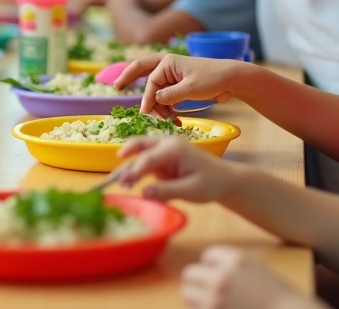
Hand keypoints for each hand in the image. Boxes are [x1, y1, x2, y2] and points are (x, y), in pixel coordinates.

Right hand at [114, 53, 243, 118]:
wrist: (233, 80)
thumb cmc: (213, 79)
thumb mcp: (190, 88)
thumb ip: (170, 95)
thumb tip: (153, 101)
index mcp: (168, 62)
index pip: (151, 82)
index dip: (148, 99)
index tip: (147, 114)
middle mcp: (168, 67)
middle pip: (143, 71)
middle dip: (129, 78)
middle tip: (116, 86)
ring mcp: (174, 76)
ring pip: (157, 90)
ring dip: (158, 106)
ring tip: (165, 120)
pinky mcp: (180, 86)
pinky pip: (167, 97)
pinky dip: (167, 108)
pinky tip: (173, 119)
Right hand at [115, 136, 236, 202]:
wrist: (224, 180)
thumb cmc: (211, 183)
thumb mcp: (191, 190)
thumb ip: (167, 191)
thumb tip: (143, 193)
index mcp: (174, 148)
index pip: (149, 157)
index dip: (135, 169)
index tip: (125, 182)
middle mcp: (166, 145)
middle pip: (139, 145)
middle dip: (125, 159)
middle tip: (114, 176)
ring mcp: (162, 151)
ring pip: (138, 154)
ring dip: (128, 167)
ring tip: (119, 183)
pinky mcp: (161, 161)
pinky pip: (143, 164)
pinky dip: (135, 172)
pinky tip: (130, 184)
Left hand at [182, 246, 319, 308]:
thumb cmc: (276, 296)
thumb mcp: (255, 269)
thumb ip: (230, 265)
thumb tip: (204, 268)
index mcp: (236, 260)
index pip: (208, 255)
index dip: (213, 266)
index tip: (222, 275)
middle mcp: (222, 276)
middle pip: (190, 273)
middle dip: (198, 281)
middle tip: (210, 289)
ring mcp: (215, 298)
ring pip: (187, 292)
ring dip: (196, 296)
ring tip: (212, 302)